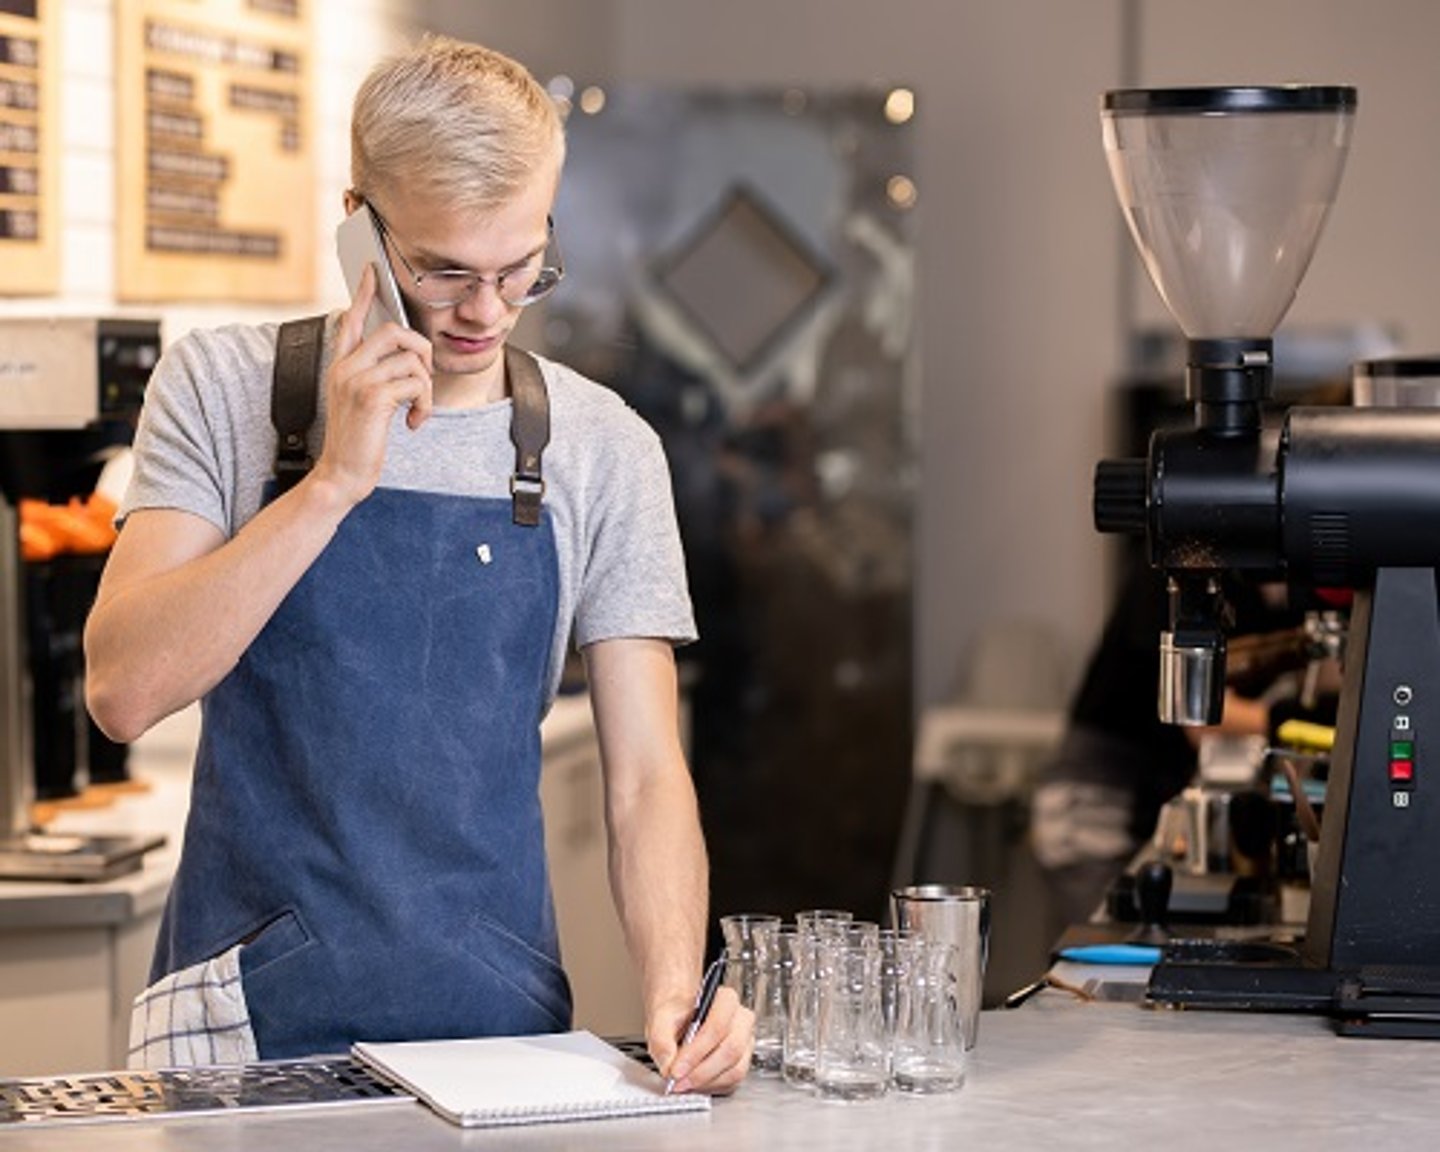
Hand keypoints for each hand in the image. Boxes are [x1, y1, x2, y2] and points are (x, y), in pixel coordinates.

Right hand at [311, 263, 433, 506]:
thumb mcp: (360, 402)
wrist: (341, 474)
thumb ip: (375, 377)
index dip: (364, 293)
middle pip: (394, 330)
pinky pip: (416, 384)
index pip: (350, 318)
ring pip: (412, 360)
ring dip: (426, 388)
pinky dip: (424, 406)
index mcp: (341, 365)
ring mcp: (357, 380)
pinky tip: (413, 424)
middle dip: (422, 350)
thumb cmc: (356, 442)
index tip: (372, 269)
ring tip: (416, 410)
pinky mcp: (373, 398)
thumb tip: (407, 359)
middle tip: (424, 378)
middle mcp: (345, 367)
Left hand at [648, 983, 752, 1095]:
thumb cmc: (677, 1012)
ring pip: (734, 1071)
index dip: (696, 1052)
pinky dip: (711, 1087)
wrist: (681, 1017)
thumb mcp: (661, 1018)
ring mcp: (745, 1042)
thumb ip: (661, 1039)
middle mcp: (741, 1021)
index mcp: (725, 1001)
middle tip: (677, 1081)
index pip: (717, 1027)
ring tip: (682, 1084)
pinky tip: (693, 1083)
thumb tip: (668, 1064)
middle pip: (730, 1051)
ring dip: (705, 1083)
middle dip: (700, 1072)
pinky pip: (732, 1082)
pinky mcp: (742, 1062)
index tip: (676, 1069)